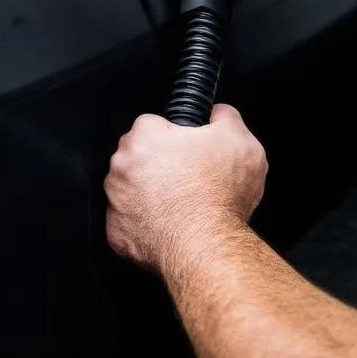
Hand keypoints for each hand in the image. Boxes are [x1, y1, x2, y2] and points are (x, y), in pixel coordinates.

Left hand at [105, 105, 267, 272]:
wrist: (206, 244)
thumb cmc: (218, 194)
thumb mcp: (240, 139)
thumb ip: (225, 116)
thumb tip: (218, 113)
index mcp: (145, 137)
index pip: (154, 123)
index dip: (176, 134)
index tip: (189, 147)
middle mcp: (122, 166)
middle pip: (139, 155)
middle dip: (161, 162)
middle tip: (190, 175)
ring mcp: (116, 202)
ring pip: (132, 188)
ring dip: (151, 192)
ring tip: (183, 201)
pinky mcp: (117, 234)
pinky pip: (130, 221)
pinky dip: (147, 221)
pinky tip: (171, 222)